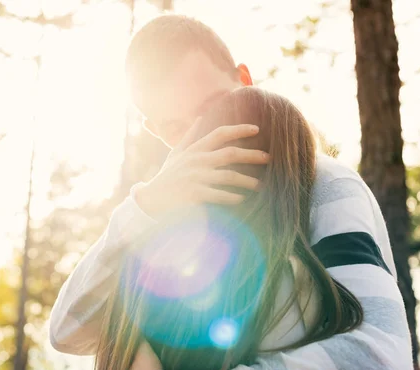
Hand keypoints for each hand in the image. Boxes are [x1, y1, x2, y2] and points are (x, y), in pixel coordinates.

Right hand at [135, 119, 268, 216]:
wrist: (151, 200)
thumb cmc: (166, 177)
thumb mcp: (175, 154)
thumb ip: (189, 137)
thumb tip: (199, 118)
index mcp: (194, 149)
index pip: (219, 134)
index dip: (239, 129)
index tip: (256, 129)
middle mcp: (196, 160)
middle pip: (231, 153)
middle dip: (252, 155)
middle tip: (269, 158)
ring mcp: (195, 177)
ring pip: (229, 176)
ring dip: (247, 181)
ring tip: (259, 185)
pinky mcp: (194, 194)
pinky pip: (219, 195)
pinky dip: (232, 197)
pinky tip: (241, 199)